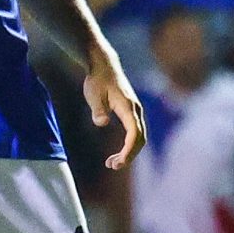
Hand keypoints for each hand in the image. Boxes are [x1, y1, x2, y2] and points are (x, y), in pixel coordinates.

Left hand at [84, 47, 146, 170]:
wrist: (104, 65)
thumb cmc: (97, 80)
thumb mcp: (93, 94)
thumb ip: (98, 109)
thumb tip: (102, 123)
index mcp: (128, 107)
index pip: (134, 134)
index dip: (128, 150)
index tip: (118, 162)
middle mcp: (135, 111)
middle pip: (140, 139)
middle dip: (129, 155)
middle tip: (112, 166)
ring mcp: (135, 112)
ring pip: (139, 137)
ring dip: (128, 152)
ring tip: (111, 163)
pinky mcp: (131, 113)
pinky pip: (135, 133)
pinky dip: (128, 146)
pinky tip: (115, 153)